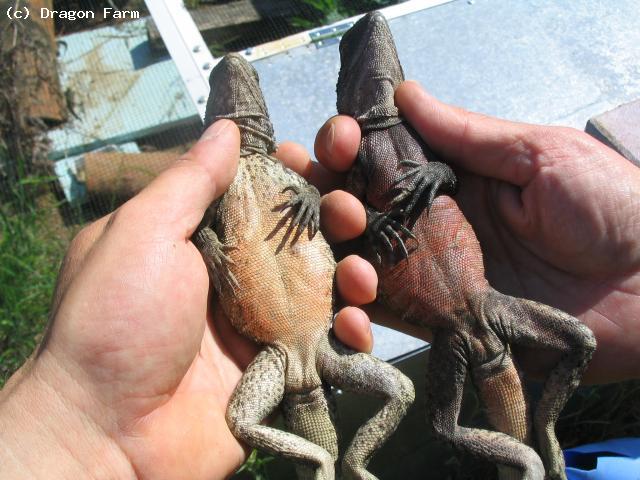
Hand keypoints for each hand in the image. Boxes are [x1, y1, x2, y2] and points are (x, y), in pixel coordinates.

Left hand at [0, 120, 376, 478]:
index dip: (294, 173)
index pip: (260, 193)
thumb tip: (227, 130)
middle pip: (302, 236)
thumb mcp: (141, 235)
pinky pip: (329, 344)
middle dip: (336, 216)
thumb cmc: (115, 322)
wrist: (108, 433)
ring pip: (325, 287)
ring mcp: (262, 323)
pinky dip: (351, 333)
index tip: (321, 156)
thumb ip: (189, 182)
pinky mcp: (282, 368)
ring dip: (354, 272)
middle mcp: (237, 276)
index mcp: (202, 239)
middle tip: (351, 210)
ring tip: (360, 274)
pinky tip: (354, 326)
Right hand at [309, 80, 639, 383]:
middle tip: (339, 200)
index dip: (347, 146)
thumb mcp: (540, 154)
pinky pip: (387, 318)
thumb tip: (404, 93)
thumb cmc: (609, 207)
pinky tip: (352, 308)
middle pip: (356, 210)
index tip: (339, 139)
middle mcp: (431, 224)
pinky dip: (356, 316)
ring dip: (337, 256)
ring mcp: (432, 274)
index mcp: (451, 178)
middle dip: (329, 199)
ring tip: (351, 253)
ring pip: (359, 262)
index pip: (379, 158)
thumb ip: (468, 134)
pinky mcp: (441, 321)